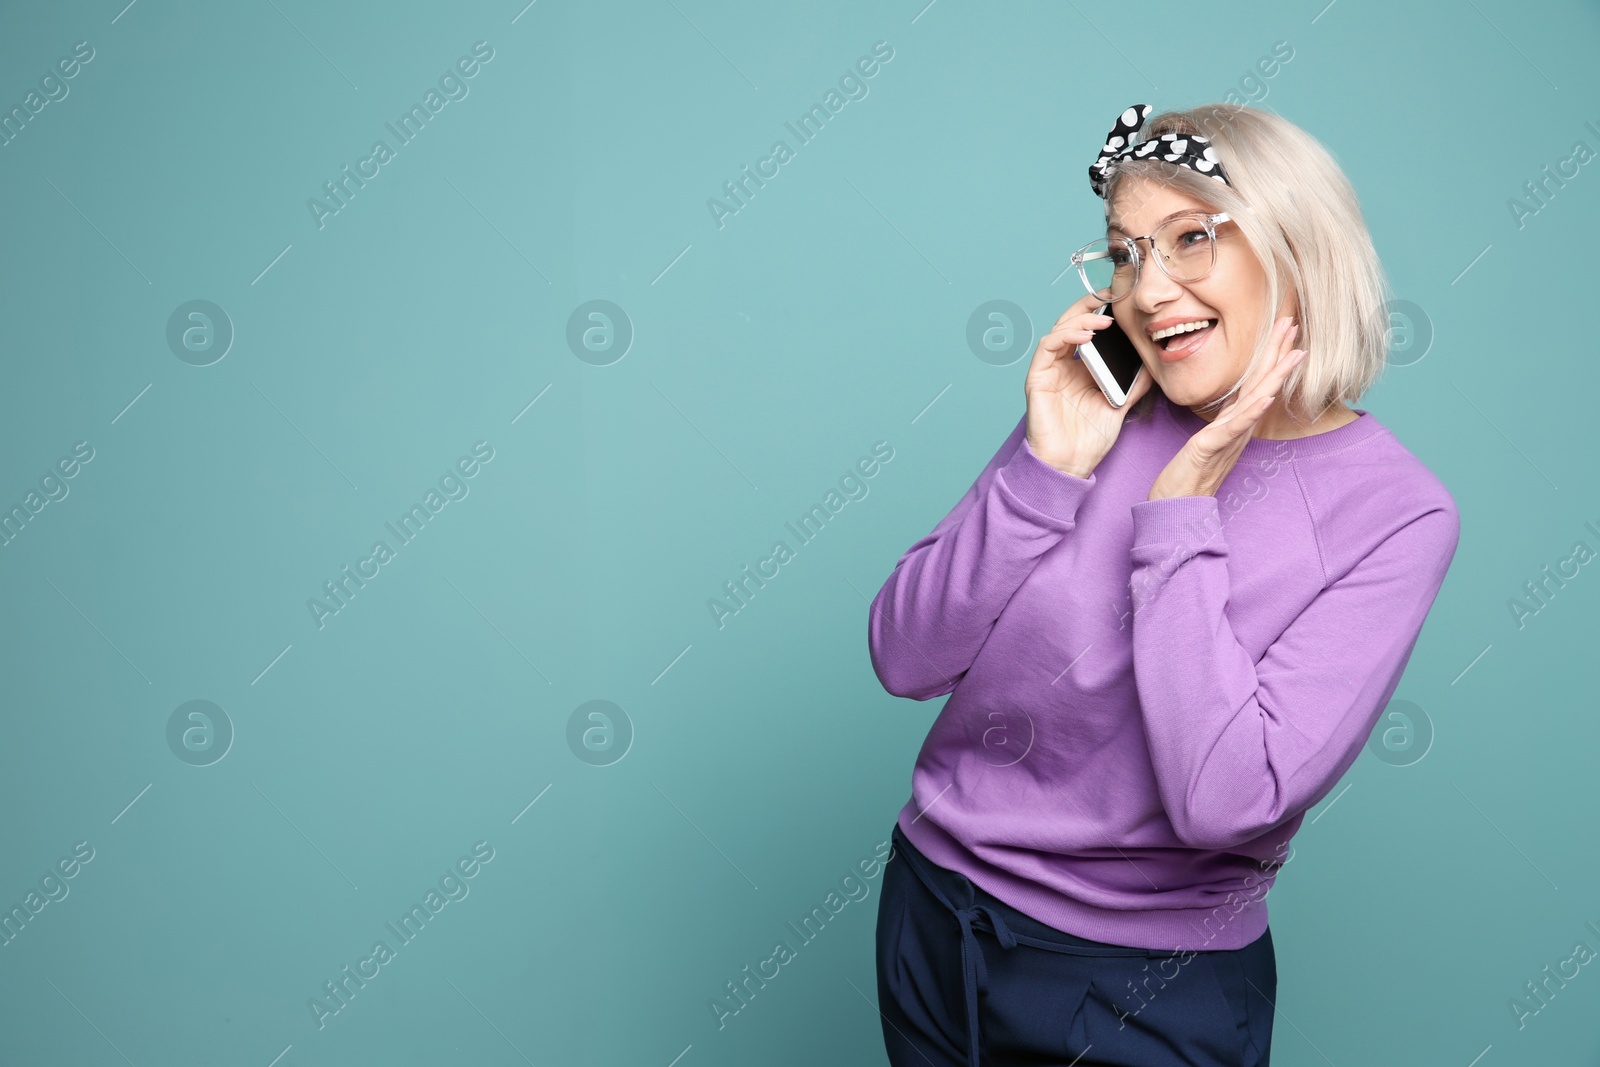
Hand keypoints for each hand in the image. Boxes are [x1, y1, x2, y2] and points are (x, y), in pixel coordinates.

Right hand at [1024, 293, 1154, 478]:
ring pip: (1059, 330)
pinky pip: (1047, 347)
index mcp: (1080, 369)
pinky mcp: (1037, 379)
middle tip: (1109, 297)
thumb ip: (1134, 384)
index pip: (1088, 331)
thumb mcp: (1121, 405)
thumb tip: (1153, 364)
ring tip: (1102, 321)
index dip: (1099, 312)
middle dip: (1088, 306)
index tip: (1119, 301)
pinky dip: (1064, 336)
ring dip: (1080, 320)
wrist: (1071, 465)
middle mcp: (1062, 366)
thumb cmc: (1090, 440)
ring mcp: (1048, 371)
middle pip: (1071, 324)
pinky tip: (1084, 337)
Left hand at [1147, 316, 1305, 500]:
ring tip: (1294, 353)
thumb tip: (1235, 406)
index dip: (1271, 355)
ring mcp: (1230, 437)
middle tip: (1293, 323)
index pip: (1257, 381)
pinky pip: (1236, 427)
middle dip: (1278, 352)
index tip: (1284, 329)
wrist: (1177, 503)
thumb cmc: (1189, 473)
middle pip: (1262, 383)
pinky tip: (1266, 397)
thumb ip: (1224, 421)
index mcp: (1235, 420)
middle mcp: (1238, 426)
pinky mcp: (1213, 447)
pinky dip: (1252, 411)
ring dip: (1276, 376)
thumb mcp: (1208, 439)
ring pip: (1257, 401)